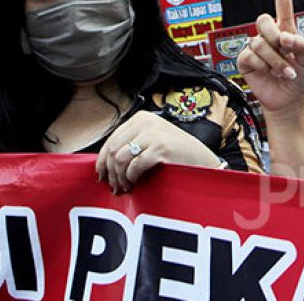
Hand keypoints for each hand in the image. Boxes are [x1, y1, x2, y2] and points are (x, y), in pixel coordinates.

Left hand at [94, 110, 219, 193]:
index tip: (102, 175)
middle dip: (111, 172)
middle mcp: (145, 122)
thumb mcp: (152, 140)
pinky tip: (136, 181)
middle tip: (115, 185)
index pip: (111, 139)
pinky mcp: (160, 148)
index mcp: (141, 118)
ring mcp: (153, 134)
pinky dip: (132, 177)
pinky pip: (134, 166)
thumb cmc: (176, 153)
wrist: (202, 159)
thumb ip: (132, 144)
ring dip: (120, 177)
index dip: (103, 160)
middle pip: (112, 149)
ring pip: (120, 158)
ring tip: (126, 185)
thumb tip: (104, 162)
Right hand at [238, 0, 303, 112]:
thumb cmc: (301, 77)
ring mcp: (255, 46)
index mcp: (286, 28)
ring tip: (286, 72)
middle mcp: (269, 34)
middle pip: (264, 19)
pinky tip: (271, 75)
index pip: (282, 0)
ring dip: (276, 60)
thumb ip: (301, 44)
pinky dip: (264, 66)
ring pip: (259, 41)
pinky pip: (249, 55)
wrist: (289, 101)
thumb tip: (284, 37)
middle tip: (288, 54)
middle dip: (276, 37)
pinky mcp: (245, 60)